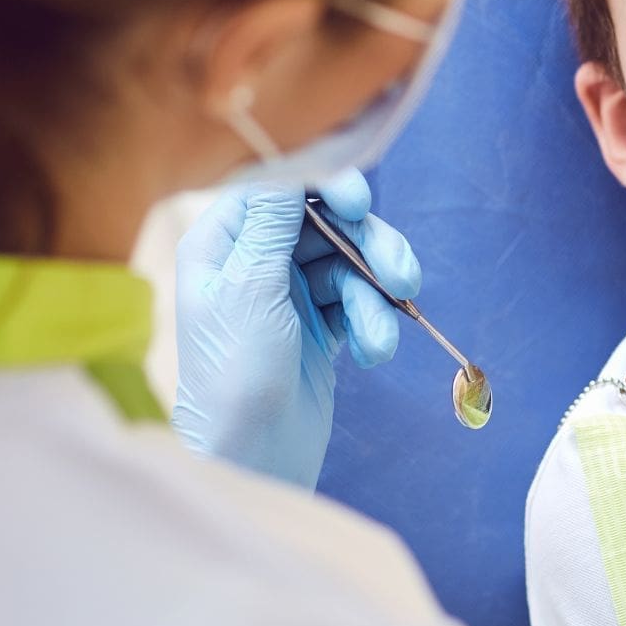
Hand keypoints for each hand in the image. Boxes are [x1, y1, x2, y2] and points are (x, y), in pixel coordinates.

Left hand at [171, 167, 420, 488]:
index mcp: (223, 244)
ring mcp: (290, 294)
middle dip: (367, 247)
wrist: (250, 456)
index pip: (278, 189)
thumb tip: (290, 169)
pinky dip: (373, 323)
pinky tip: (374, 354)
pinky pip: (359, 302)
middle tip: (402, 273)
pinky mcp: (320, 326)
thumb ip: (273, 223)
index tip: (359, 202)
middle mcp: (255, 261)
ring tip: (384, 338)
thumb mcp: (250, 288)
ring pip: (351, 263)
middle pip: (325, 223)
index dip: (322, 186)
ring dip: (376, 295)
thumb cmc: (235, 373)